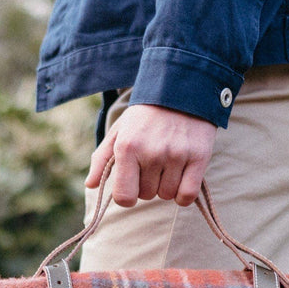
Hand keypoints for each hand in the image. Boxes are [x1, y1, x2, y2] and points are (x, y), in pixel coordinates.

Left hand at [86, 104, 217, 207]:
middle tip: (153, 163)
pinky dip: (184, 194)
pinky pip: (187, 195)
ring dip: (167, 186)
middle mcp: (152, 152)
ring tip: (168, 164)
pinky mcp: (199, 157)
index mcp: (127, 147)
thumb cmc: (144, 118)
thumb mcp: (119, 132)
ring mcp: (177, 155)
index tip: (132, 185)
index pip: (124, 197)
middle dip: (148, 185)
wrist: (180, 91)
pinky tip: (182, 180)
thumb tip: (90, 185)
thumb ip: (101, 159)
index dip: (127, 196)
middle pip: (147, 196)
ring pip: (167, 195)